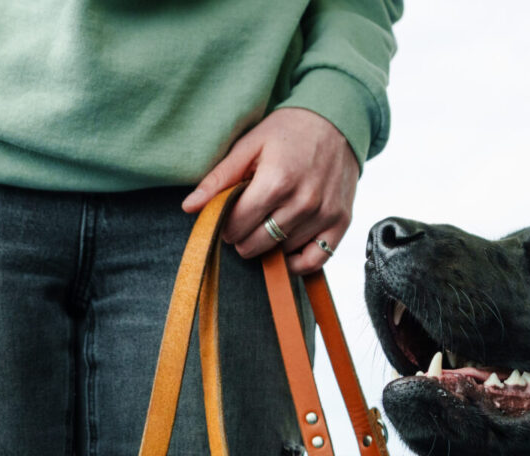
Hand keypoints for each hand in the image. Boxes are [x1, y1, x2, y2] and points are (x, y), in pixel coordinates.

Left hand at [183, 107, 357, 275]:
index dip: (226, 224)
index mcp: (276, 181)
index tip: (228, 216)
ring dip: (269, 243)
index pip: (237, 226)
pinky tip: (287, 246)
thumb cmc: (289, 131)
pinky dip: (297, 262)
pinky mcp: (341, 222)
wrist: (337, 120)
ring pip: (282, 253)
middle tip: (246, 220)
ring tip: (269, 221)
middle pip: (256, 244)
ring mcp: (324, 214)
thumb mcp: (249, 145)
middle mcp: (303, 202)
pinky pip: (314, 260)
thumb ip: (219, 178)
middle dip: (243, 237)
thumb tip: (188, 208)